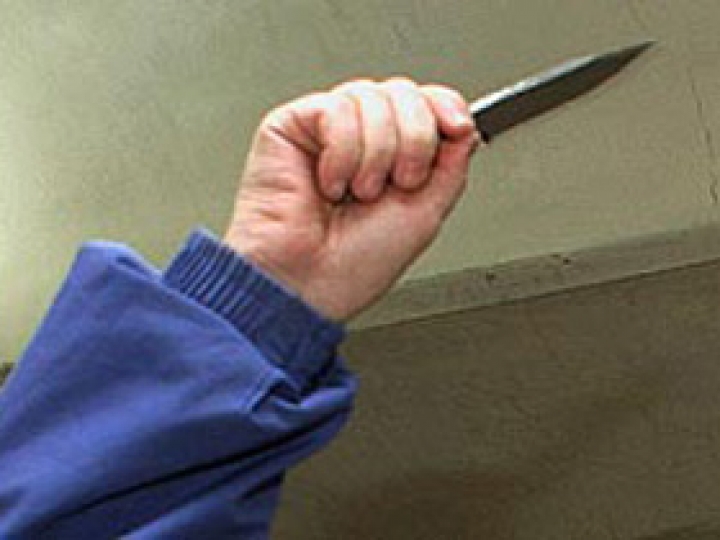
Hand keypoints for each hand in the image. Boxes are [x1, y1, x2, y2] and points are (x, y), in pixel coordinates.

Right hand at [224, 78, 479, 321]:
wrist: (308, 283)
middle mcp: (360, 139)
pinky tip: (327, 184)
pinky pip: (336, 109)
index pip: (425, 103)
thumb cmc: (354, 264)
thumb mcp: (427, 212)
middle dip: (413, 141)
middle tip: (398, 183)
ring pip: (371, 96)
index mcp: (392, 157)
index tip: (457, 126)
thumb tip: (465, 123)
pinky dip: (341, 153)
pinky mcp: (289, 126)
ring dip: (375, 155)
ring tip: (355, 193)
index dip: (443, 106)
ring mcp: (325, 130)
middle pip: (404, 93)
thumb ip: (451, 163)